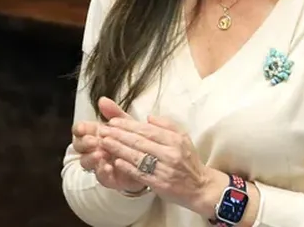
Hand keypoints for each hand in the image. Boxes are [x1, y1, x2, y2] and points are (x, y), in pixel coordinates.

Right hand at [71, 110, 151, 193]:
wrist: (150, 159)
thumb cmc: (133, 139)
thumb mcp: (126, 123)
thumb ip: (114, 112)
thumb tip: (102, 99)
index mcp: (95, 133)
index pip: (80, 130)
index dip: (79, 129)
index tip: (82, 128)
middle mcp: (94, 149)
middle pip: (79, 146)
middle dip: (84, 143)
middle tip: (94, 140)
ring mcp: (99, 164)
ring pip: (86, 162)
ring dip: (91, 158)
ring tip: (101, 154)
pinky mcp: (108, 178)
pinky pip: (101, 177)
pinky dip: (102, 172)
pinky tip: (107, 166)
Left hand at [97, 97, 224, 216]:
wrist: (200, 186)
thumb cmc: (189, 161)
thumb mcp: (184, 138)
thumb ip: (167, 125)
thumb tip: (149, 118)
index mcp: (175, 139)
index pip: (147, 130)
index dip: (129, 125)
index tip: (113, 121)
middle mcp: (170, 153)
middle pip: (140, 141)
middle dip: (118, 134)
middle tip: (103, 129)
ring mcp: (164, 169)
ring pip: (137, 156)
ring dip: (118, 148)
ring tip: (104, 142)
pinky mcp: (160, 183)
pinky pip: (139, 173)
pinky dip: (127, 166)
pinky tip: (115, 160)